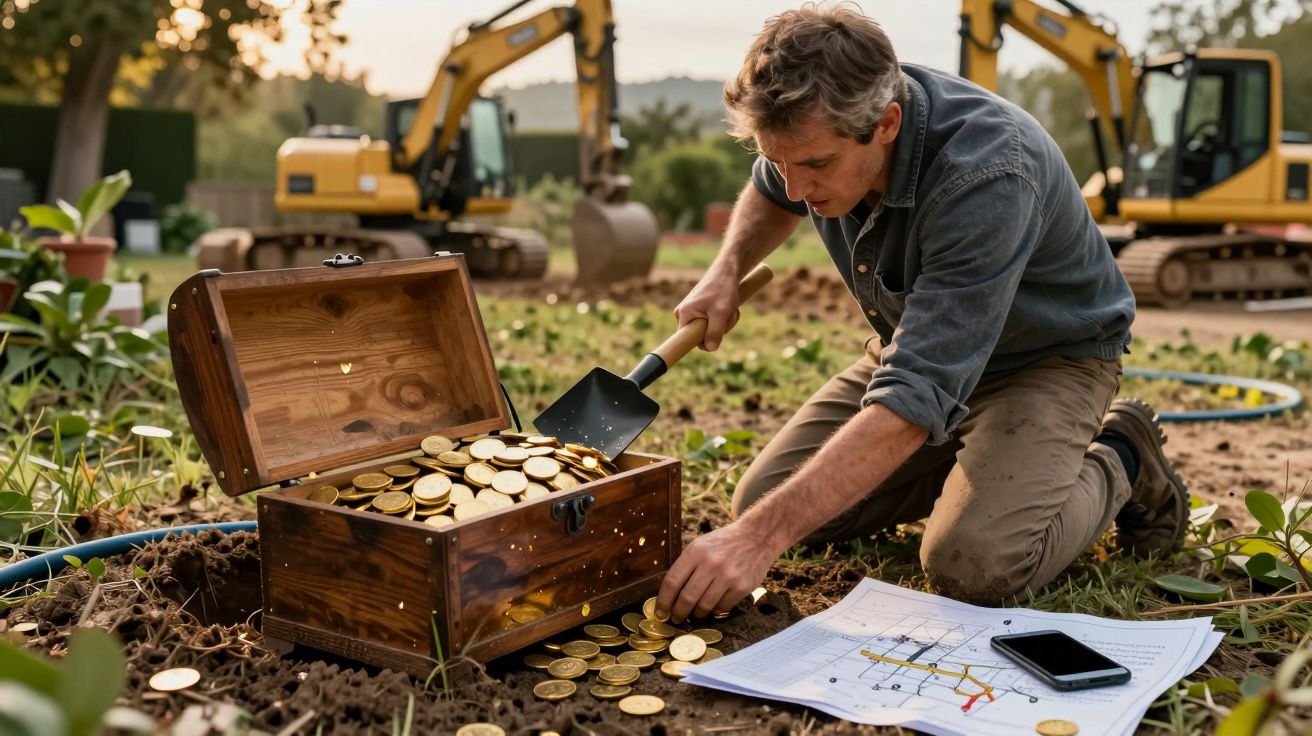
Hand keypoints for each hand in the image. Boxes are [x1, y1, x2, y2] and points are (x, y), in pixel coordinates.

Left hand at [655, 520, 778, 623]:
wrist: (756, 537)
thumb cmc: (723, 543)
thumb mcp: (700, 545)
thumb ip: (686, 566)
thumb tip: (669, 594)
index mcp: (696, 552)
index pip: (672, 582)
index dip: (663, 601)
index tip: (660, 612)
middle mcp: (711, 563)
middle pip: (687, 598)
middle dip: (678, 612)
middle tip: (676, 619)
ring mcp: (728, 576)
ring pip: (704, 606)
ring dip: (697, 614)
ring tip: (694, 614)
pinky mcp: (742, 587)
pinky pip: (722, 607)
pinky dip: (715, 610)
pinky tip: (713, 606)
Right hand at [673, 267, 741, 351]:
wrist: (727, 272)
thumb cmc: (723, 289)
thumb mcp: (721, 312)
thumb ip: (715, 331)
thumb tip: (711, 348)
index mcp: (684, 314)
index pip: (688, 340)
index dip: (702, 342)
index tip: (710, 342)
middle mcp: (683, 314)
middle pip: (701, 336)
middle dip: (718, 329)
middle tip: (726, 316)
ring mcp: (691, 312)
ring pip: (709, 330)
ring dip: (723, 323)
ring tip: (728, 308)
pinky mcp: (699, 311)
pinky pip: (711, 323)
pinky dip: (722, 318)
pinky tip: (727, 307)